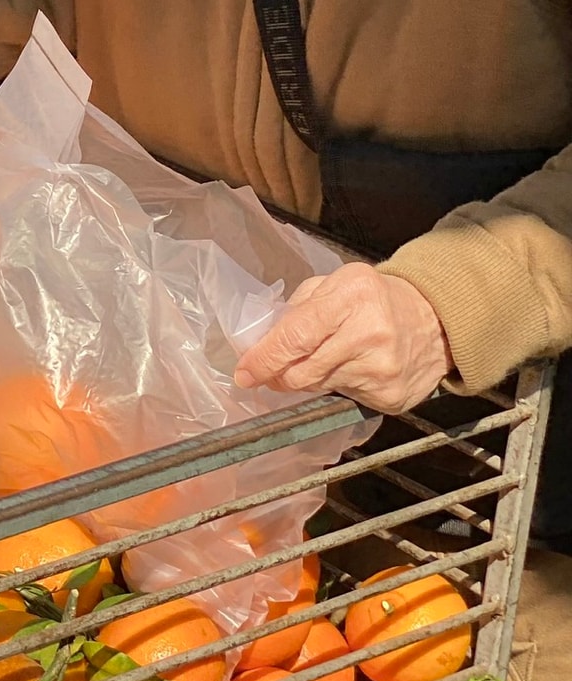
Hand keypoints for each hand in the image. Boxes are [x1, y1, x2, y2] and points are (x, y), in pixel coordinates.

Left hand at [235, 263, 451, 414]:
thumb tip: (263, 342)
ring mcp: (382, 369)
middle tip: (268, 373)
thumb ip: (299, 308)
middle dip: (277, 375)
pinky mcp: (391, 396)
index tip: (244, 372)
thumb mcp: (337, 283)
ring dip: (306, 379)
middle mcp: (369, 334)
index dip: (265, 357)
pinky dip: (336, 387)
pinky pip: (344, 397)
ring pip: (319, 387)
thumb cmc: (376, 298)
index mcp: (352, 296)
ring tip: (319, 360)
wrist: (436, 321)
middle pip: (302, 370)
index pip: (297, 335)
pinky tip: (349, 369)